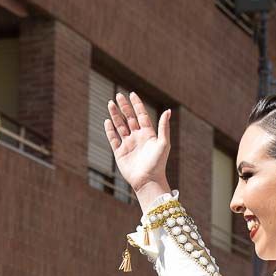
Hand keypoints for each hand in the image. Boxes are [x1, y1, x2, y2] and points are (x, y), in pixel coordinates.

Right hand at [104, 92, 170, 207]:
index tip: (132, 94)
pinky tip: (107, 121)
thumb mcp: (163, 143)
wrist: (148, 181)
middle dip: (124, 107)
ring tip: (110, 104)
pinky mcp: (120, 153)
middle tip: (118, 95)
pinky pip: (113, 139)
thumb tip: (168, 110)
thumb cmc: (158, 163)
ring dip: (115, 115)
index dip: (137, 105)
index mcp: (148, 134)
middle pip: (130, 118)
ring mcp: (128, 145)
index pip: (142, 115)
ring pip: (120, 126)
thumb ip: (164, 127)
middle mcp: (138, 138)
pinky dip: (110, 130)